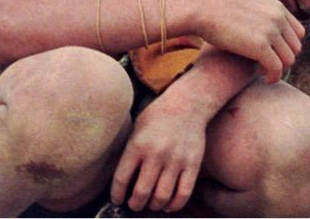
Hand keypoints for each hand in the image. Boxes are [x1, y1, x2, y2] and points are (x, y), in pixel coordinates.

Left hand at [112, 95, 209, 212]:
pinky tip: (168, 205)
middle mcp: (156, 154)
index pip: (121, 179)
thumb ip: (129, 153)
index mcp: (138, 145)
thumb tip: (122, 181)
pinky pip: (183, 194)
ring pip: (162, 197)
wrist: (187, 103)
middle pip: (141, 193)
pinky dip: (174, 206)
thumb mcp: (137, 129)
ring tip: (150, 204)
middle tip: (134, 205)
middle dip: (135, 205)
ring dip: (153, 206)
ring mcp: (176, 160)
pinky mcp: (192, 164)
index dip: (117, 195)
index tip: (117, 200)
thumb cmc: (158, 116)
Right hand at [187, 0, 302, 82]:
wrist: (201, 9)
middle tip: (268, 66)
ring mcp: (270, 31)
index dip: (288, 47)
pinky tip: (263, 77)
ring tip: (265, 72)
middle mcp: (278, 17)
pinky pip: (277, 68)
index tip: (274, 55)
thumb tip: (272, 35)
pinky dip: (273, 77)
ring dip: (279, 70)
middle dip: (284, 60)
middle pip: (295, 48)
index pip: (298, 33)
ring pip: (289, 60)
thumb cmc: (218, 11)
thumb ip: (263, 16)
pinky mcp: (260, 46)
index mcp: (276, 6)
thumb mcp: (248, 6)